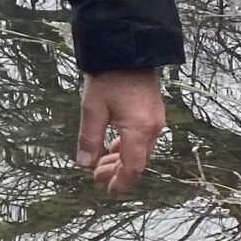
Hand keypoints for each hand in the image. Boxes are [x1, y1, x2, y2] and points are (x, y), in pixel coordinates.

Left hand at [75, 69, 165, 196]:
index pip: (133, 167)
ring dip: (122, 160)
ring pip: (141, 150)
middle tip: (96, 177)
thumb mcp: (92, 109)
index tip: (108, 191)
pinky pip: (143, 137)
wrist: (128, 48)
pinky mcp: (153, 111)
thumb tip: (85, 163)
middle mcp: (152, 127)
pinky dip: (128, 146)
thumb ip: (89, 138)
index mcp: (139, 130)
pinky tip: (113, 146)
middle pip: (138, 160)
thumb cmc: (109, 77)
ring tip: (101, 164)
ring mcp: (155, 118)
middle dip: (118, 172)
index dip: (121, 182)